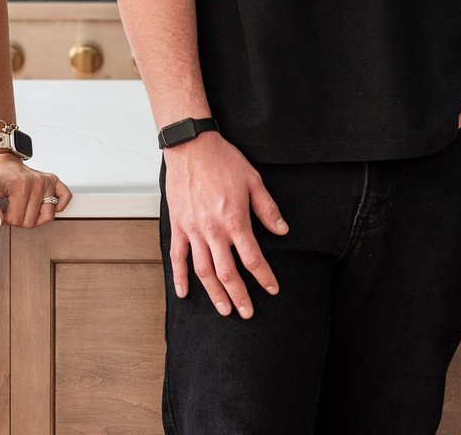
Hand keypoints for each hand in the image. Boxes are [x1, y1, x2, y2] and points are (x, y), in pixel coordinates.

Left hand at [0, 153, 71, 227]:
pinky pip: (64, 198)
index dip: (6, 219)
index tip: (1, 210)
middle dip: (19, 220)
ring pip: (48, 216)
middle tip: (12, 209)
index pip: (16, 219)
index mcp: (19, 185)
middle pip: (31, 221)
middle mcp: (36, 182)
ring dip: (35, 217)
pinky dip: (58, 206)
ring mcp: (47, 181)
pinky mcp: (54, 181)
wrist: (2, 161)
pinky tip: (43, 205)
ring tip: (25, 209)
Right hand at [163, 134, 285, 318]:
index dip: (264, 276)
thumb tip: (282, 230)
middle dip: (239, 295)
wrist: (191, 146)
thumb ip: (267, 209)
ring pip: (203, 269)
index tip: (272, 289)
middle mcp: (213, 230)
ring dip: (214, 293)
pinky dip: (179, 276)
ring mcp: (193, 229)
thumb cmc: (222, 160)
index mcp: (234, 220)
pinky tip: (184, 292)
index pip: (252, 258)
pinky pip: (178, 255)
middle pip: (227, 272)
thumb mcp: (253, 181)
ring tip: (224, 310)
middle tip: (247, 312)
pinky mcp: (178, 225)